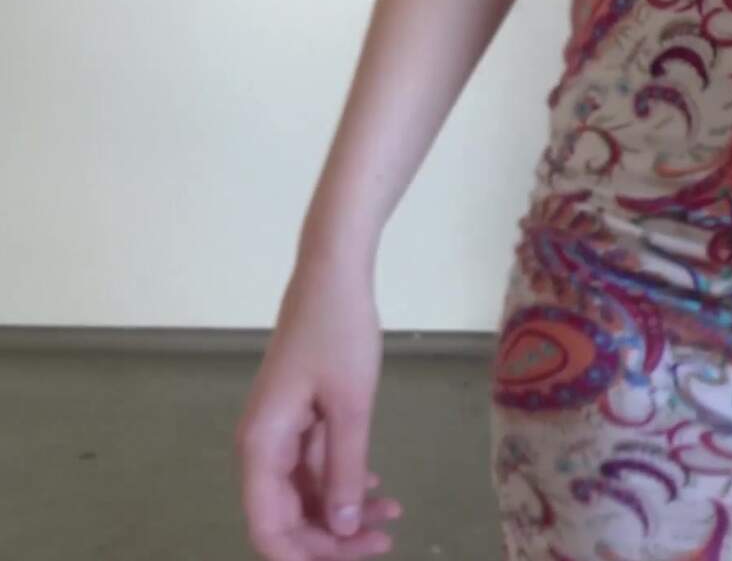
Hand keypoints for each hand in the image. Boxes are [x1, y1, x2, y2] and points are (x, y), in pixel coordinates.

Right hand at [236, 267, 399, 560]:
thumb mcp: (350, 407)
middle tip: (386, 537)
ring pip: (305, 495)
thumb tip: (339, 530)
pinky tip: (375, 489)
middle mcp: (262, 447)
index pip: (268, 529)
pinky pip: (314, 468)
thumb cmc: (339, 333)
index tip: (355, 559)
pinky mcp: (298, 420)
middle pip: (287, 517)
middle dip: (333, 538)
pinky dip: (342, 482)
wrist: (333, 276)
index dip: (306, 559)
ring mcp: (280, 434)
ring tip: (392, 514)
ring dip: (343, 512)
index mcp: (261, 447)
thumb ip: (343, 471)